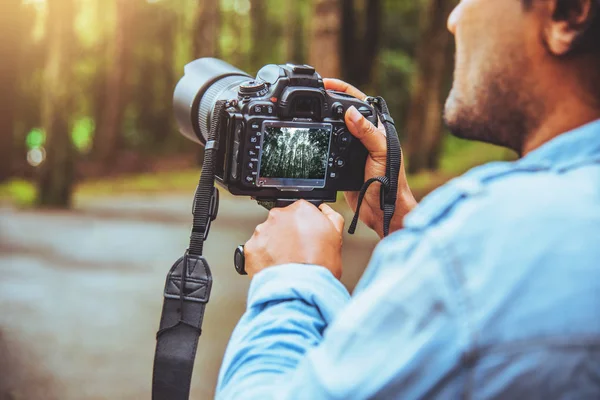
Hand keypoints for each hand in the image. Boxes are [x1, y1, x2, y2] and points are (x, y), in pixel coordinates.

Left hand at [244, 200, 344, 278]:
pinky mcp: (251, 247)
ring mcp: (262, 231)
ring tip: (285, 262)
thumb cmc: (319, 266)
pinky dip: (262, 258)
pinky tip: (274, 267)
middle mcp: (279, 216)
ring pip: (267, 235)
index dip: (303, 226)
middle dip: (286, 234)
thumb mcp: (336, 237)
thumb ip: (330, 217)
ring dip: (273, 246)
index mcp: (301, 210)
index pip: (300, 211)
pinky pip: (256, 251)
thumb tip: (324, 210)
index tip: (304, 237)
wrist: (301, 289)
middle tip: (295, 252)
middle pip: (281, 221)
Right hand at [324, 78, 416, 237]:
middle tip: (311, 96)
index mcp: (376, 128)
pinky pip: (328, 149)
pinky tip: (311, 139)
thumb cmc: (391, 181)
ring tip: (307, 114)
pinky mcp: (341, 164)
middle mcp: (363, 136)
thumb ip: (368, 132)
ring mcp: (351, 150)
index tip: (325, 84)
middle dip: (328, 103)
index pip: (358, 102)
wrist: (383, 209)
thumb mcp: (381, 152)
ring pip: (333, 130)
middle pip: (342, 113)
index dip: (342, 90)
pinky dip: (319, 143)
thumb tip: (350, 113)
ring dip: (322, 123)